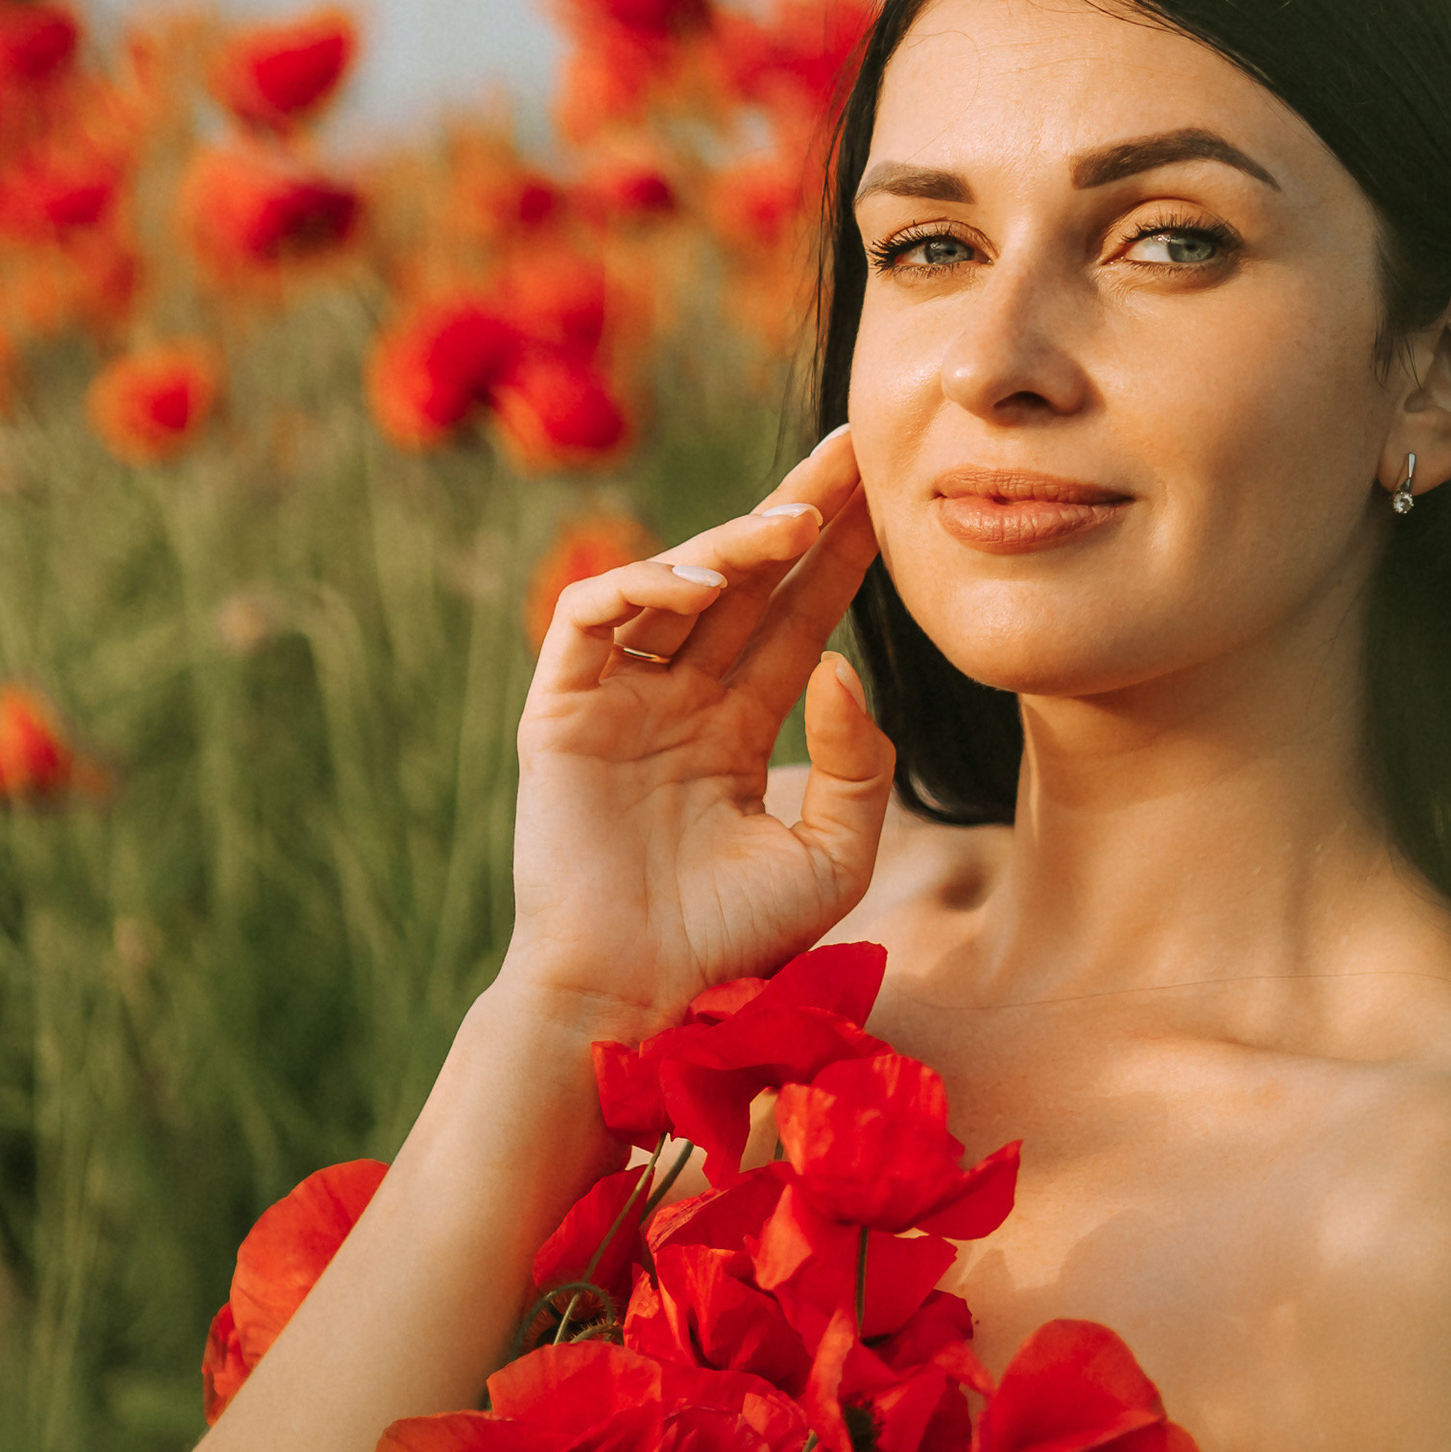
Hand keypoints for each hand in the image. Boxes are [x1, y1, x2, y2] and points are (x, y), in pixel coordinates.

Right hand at [504, 424, 895, 1031]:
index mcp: (737, 727)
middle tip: (853, 452)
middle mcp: (677, 699)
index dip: (839, 555)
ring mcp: (617, 699)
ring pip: (673, 586)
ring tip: (791, 525)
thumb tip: (844, 666)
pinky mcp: (561, 709)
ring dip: (732, 544)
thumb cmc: (731, 944)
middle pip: (744, 581)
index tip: (889, 494)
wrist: (637, 999)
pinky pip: (591, 618)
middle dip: (798, 511)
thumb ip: (858, 766)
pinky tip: (699, 587)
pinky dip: (640, 587)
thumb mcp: (833, 856)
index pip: (798, 618)